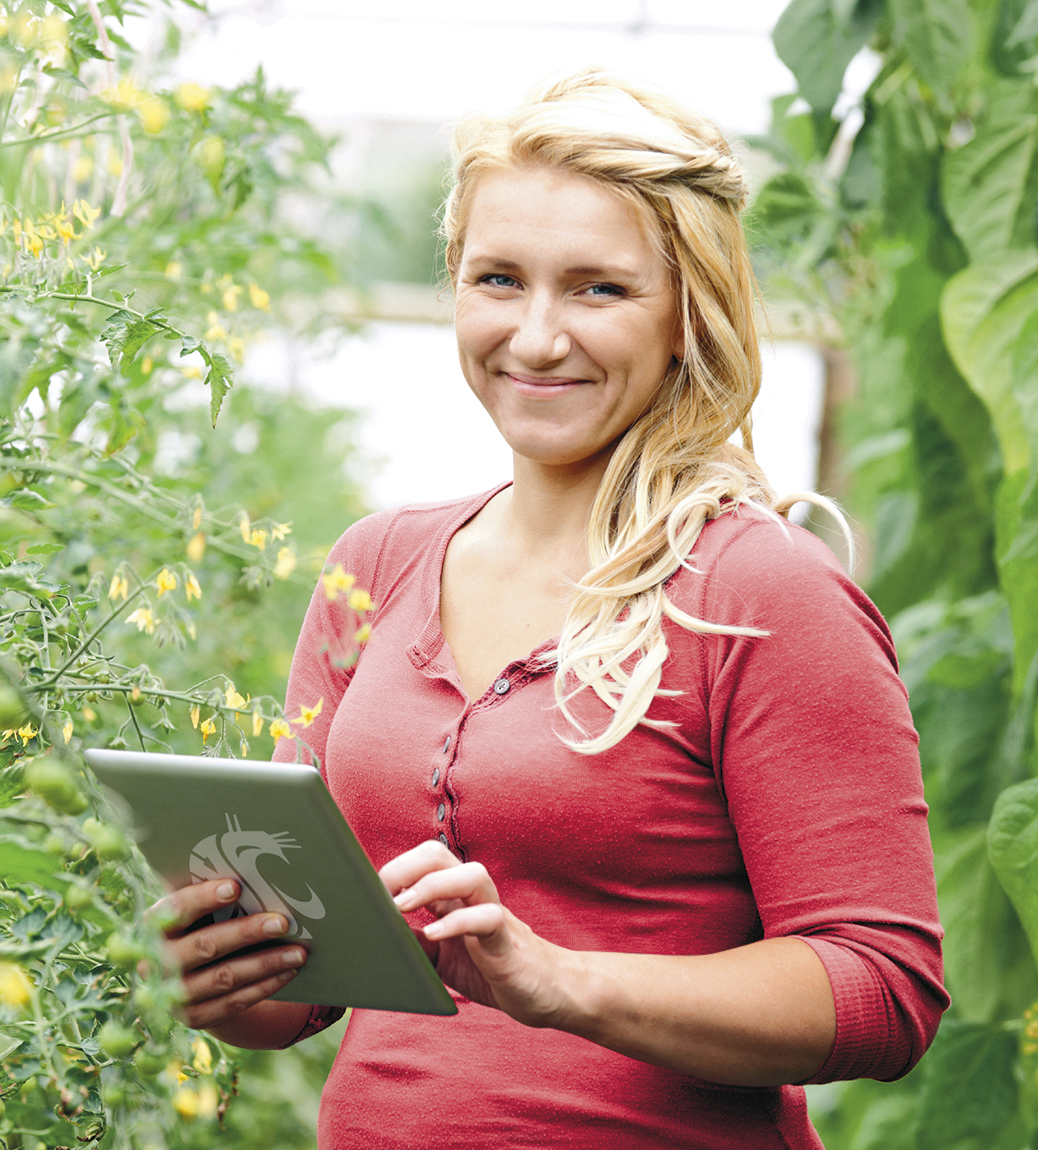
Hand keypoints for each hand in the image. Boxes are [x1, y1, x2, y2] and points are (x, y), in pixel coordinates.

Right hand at [150, 878, 307, 1029]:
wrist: (189, 975)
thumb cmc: (202, 923)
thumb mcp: (198, 908)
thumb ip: (214, 894)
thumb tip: (260, 874)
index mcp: (153, 927)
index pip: (176, 910)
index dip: (203, 898)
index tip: (236, 887)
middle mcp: (156, 964)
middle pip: (205, 946)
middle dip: (247, 933)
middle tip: (283, 922)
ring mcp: (174, 995)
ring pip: (224, 977)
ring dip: (265, 963)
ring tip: (298, 952)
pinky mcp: (194, 1017)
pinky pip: (234, 1001)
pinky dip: (265, 986)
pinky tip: (289, 972)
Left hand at [381, 841, 579, 1028]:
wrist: (546, 991)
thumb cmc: (490, 969)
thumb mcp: (440, 958)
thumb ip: (414, 943)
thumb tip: (374, 938)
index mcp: (454, 895)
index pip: (422, 860)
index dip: (391, 868)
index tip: (363, 891)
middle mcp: (473, 895)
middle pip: (438, 854)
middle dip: (403, 868)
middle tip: (378, 897)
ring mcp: (493, 912)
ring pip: (469, 874)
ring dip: (429, 886)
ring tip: (400, 908)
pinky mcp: (507, 939)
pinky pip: (487, 917)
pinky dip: (457, 922)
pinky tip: (433, 935)